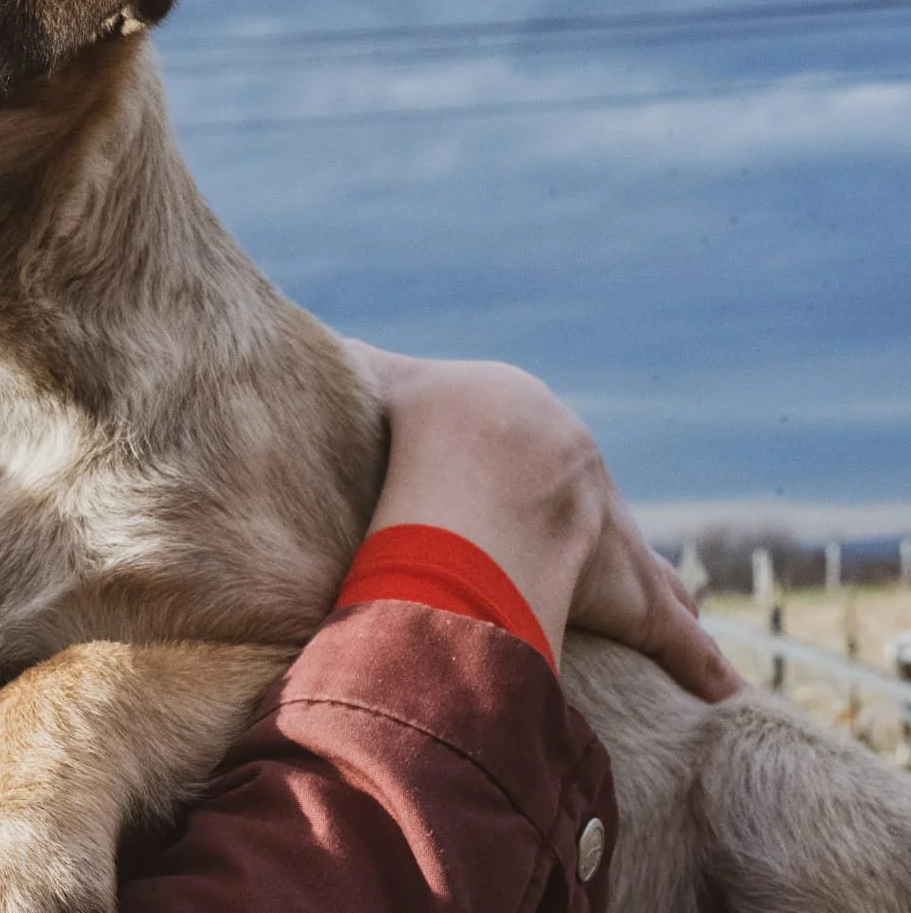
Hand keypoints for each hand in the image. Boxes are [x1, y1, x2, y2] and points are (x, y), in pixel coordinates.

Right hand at [346, 341, 742, 703]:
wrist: (478, 446)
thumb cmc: (424, 417)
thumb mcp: (381, 383)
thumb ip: (350, 371)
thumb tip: (314, 349)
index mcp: (525, 426)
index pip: (536, 460)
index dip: (529, 483)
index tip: (523, 498)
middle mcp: (579, 474)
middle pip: (590, 507)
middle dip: (590, 531)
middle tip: (590, 557)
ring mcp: (608, 528)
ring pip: (641, 565)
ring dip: (655, 590)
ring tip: (678, 610)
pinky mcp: (628, 588)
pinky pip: (669, 627)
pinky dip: (694, 655)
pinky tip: (721, 685)